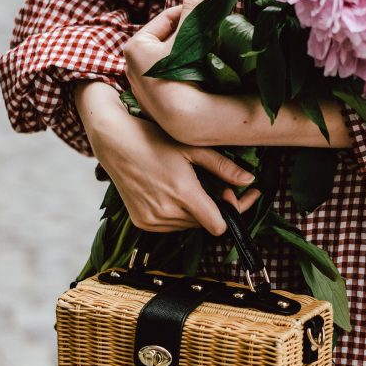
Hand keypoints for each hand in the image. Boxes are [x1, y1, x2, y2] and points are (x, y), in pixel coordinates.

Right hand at [74, 80, 259, 234]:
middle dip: (215, 208)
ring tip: (191, 186)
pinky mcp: (141, 222)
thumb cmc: (154, 139)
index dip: (231, 212)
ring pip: (188, 226)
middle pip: (205, 224)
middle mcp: (166, 212)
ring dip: (196, 212)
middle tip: (215, 185)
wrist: (115, 142)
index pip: (218, 226)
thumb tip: (249, 181)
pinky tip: (173, 193)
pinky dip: (177, 214)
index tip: (232, 194)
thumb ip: (223, 167)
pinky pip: (170, 226)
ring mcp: (152, 220)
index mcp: (182, 193)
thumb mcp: (192, 148)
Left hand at [123, 0, 208, 139]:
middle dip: (186, 34)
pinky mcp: (150, 103)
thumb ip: (192, 6)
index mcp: (134, 45)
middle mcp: (129, 66)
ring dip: (184, 53)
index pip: (166, 19)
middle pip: (166, 40)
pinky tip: (196, 74)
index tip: (206, 11)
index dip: (188, 12)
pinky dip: (180, 72)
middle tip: (208, 31)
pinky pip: (167, 78)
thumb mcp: (189, 33)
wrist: (186, 118)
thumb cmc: (185, 71)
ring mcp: (139, 86)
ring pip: (167, 60)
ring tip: (205, 52)